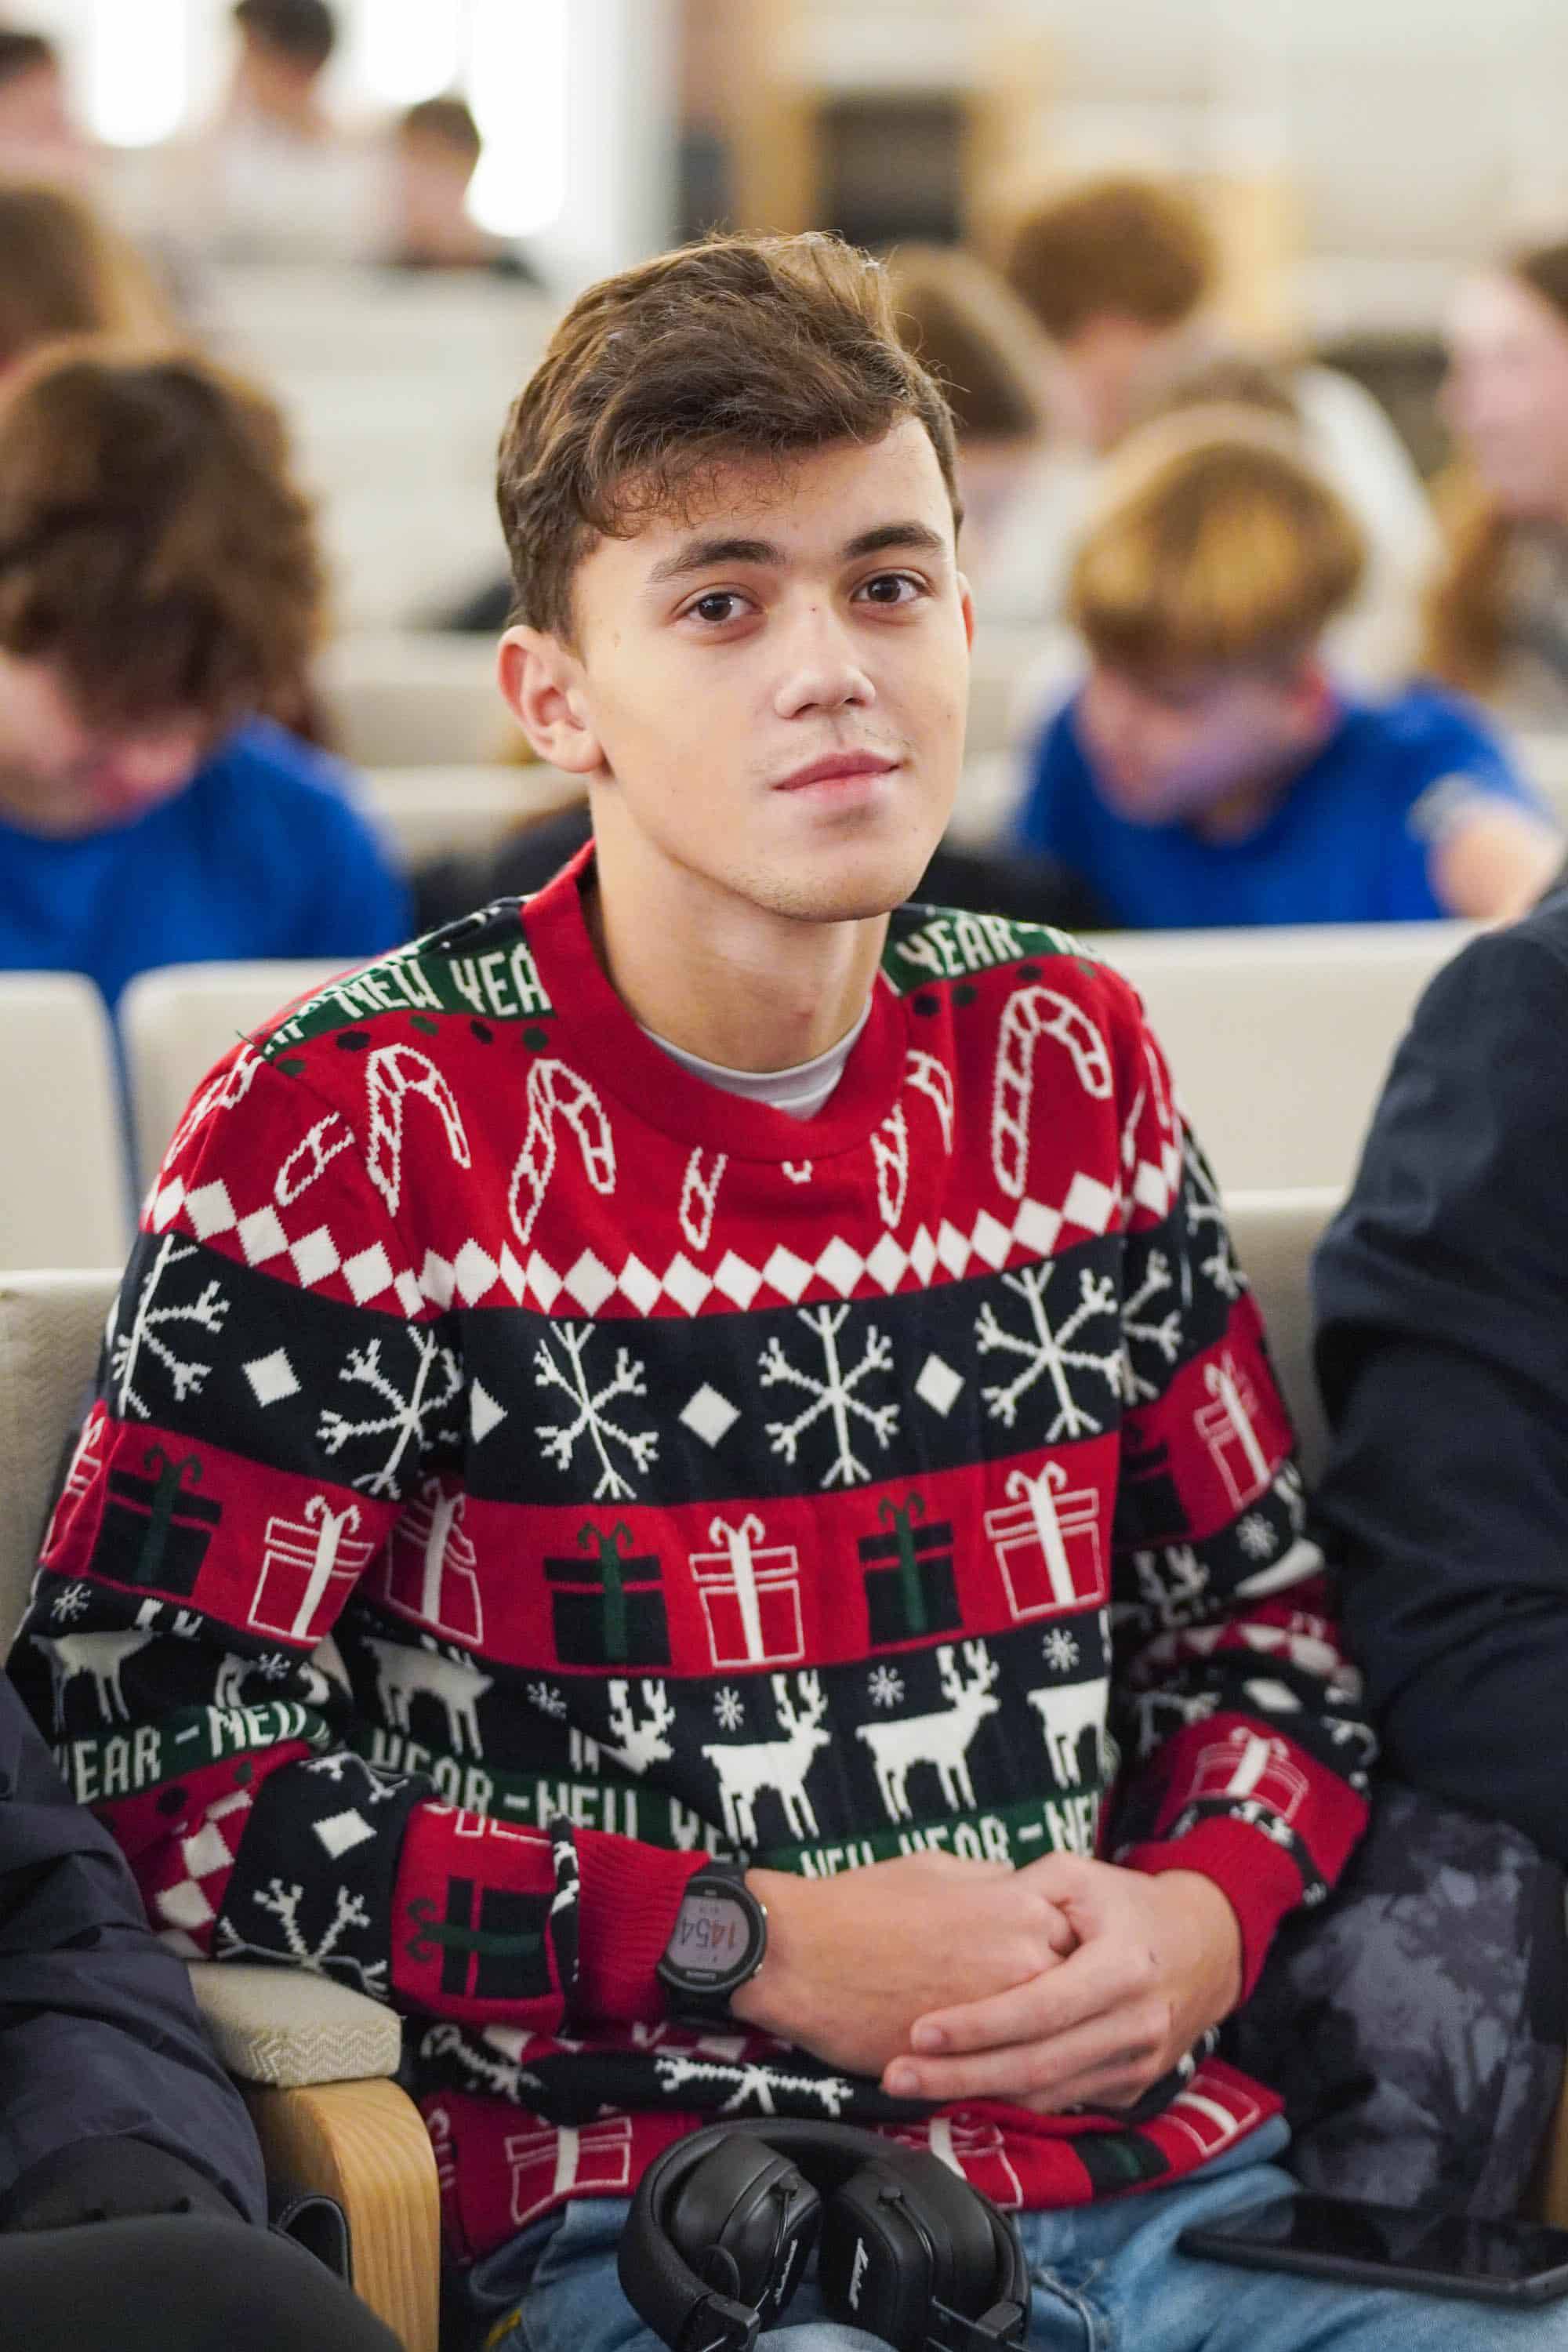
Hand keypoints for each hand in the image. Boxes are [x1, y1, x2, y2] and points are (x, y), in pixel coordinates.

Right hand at [729, 1852, 1073, 2080]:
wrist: (800, 1954)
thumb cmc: (863, 1904)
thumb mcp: (941, 1868)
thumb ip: (996, 1886)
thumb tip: (1022, 1896)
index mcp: (1022, 1908)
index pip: (1081, 1942)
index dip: (1075, 1956)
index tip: (1072, 1964)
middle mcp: (1024, 1963)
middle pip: (1079, 1998)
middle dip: (1075, 2009)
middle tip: (1074, 2016)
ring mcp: (999, 2019)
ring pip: (1054, 2046)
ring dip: (1057, 2052)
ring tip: (1054, 2056)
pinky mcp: (967, 2064)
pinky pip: (1016, 2080)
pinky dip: (1022, 2082)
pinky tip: (1017, 2079)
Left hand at [879, 1858, 1243, 2114]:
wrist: (1206, 1947)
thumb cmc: (1129, 1906)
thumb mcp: (1080, 1877)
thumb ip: (1022, 1890)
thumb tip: (962, 1909)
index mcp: (1122, 1968)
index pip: (1039, 2008)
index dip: (978, 2024)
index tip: (921, 2030)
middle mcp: (1134, 2025)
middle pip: (1035, 2066)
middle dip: (959, 2076)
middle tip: (897, 2075)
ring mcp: (1136, 2065)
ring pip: (1045, 2093)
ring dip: (977, 2094)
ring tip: (916, 2083)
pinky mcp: (1131, 2088)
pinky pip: (1062, 2099)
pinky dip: (1012, 2097)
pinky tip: (966, 2085)